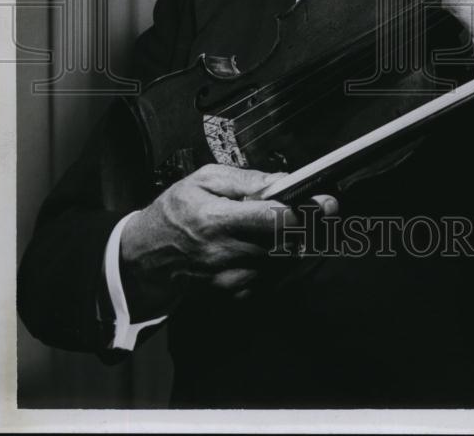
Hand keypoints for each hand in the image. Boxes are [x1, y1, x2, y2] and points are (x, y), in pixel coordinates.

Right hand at [119, 165, 337, 318]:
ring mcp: (231, 278)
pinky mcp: (234, 294)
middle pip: (286, 241)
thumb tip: (281, 182)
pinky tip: (265, 246)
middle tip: (319, 210)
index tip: (327, 202)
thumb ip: (245, 180)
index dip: (305, 210)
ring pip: (283, 260)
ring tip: (284, 226)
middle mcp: (226, 253)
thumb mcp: (203, 180)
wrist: (146, 258)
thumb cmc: (175, 211)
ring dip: (292, 242)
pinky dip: (277, 261)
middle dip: (307, 225)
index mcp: (217, 219)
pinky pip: (271, 277)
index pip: (274, 218)